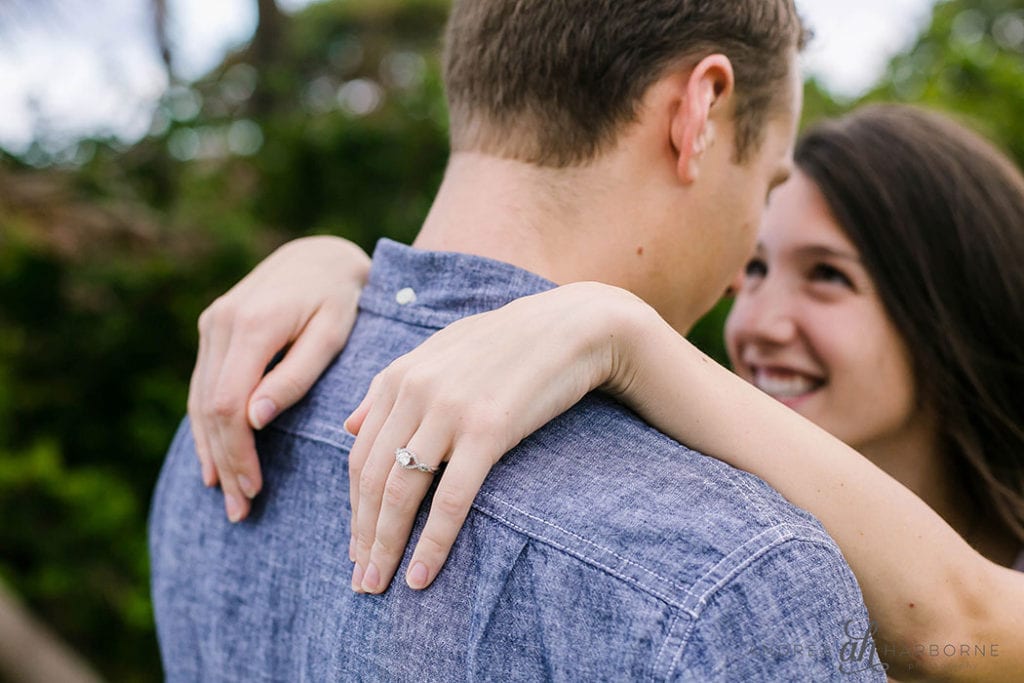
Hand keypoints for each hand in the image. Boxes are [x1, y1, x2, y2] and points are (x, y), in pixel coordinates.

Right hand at [188, 235, 369, 521]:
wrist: (320, 254)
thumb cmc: (339, 298)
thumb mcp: (330, 334)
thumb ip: (294, 376)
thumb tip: (254, 420)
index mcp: (253, 326)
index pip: (228, 404)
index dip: (237, 452)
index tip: (254, 488)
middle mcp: (222, 323)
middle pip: (208, 408)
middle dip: (224, 462)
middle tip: (240, 508)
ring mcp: (212, 324)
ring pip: (198, 400)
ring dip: (211, 450)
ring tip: (226, 495)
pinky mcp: (212, 327)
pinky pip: (201, 385)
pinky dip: (207, 425)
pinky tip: (213, 459)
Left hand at [345, 282, 652, 592]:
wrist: (571, 327)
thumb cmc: (508, 344)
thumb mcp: (440, 354)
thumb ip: (390, 388)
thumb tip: (347, 426)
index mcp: (399, 376)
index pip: (361, 456)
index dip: (354, 508)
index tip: (356, 546)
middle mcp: (415, 391)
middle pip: (373, 479)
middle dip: (363, 536)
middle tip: (361, 581)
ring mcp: (449, 411)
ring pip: (402, 492)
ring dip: (386, 546)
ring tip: (379, 585)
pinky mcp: (488, 430)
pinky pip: (450, 498)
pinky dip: (433, 542)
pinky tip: (422, 574)